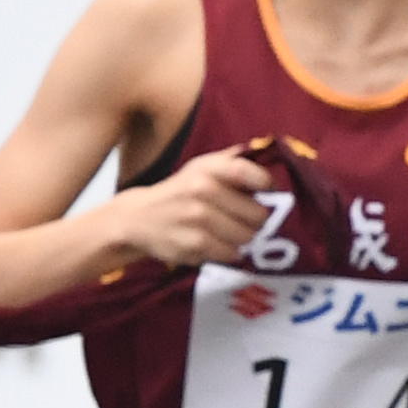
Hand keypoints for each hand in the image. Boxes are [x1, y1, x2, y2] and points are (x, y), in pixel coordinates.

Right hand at [108, 139, 288, 269]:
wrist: (138, 218)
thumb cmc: (179, 191)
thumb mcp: (199, 168)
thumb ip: (231, 161)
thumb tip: (268, 154)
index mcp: (207, 169)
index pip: (248, 172)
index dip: (267, 184)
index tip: (269, 192)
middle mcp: (202, 190)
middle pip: (257, 214)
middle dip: (256, 220)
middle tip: (246, 220)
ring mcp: (198, 219)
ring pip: (247, 236)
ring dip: (244, 238)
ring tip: (230, 232)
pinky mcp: (194, 245)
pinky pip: (231, 253)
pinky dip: (230, 252)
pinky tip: (219, 244)